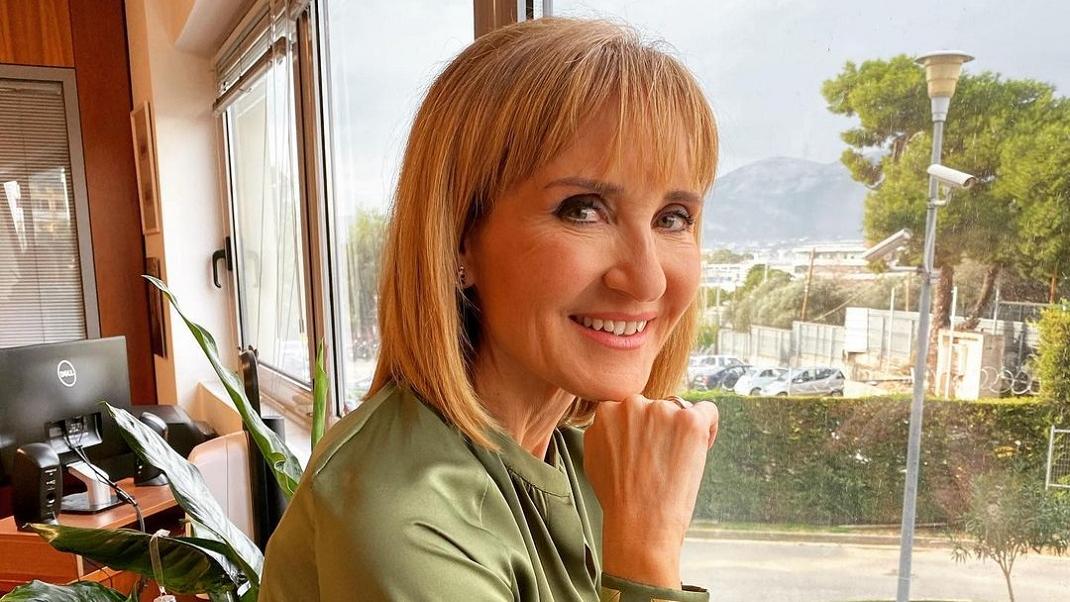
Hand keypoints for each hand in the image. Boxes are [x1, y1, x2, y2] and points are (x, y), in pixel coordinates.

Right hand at [583, 395, 717, 588]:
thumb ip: (605, 431)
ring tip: (677, 463)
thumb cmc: (618, 497)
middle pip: (656, 408)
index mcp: (608, 410)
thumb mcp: (593, 455)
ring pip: (680, 411)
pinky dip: (709, 426)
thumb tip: (616, 426)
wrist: (639, 521)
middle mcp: (633, 404)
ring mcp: (662, 410)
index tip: (647, 449)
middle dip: (660, 429)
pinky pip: (708, 411)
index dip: (641, 430)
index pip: (632, 409)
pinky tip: (702, 445)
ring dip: (681, 431)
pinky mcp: (689, 421)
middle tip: (662, 460)